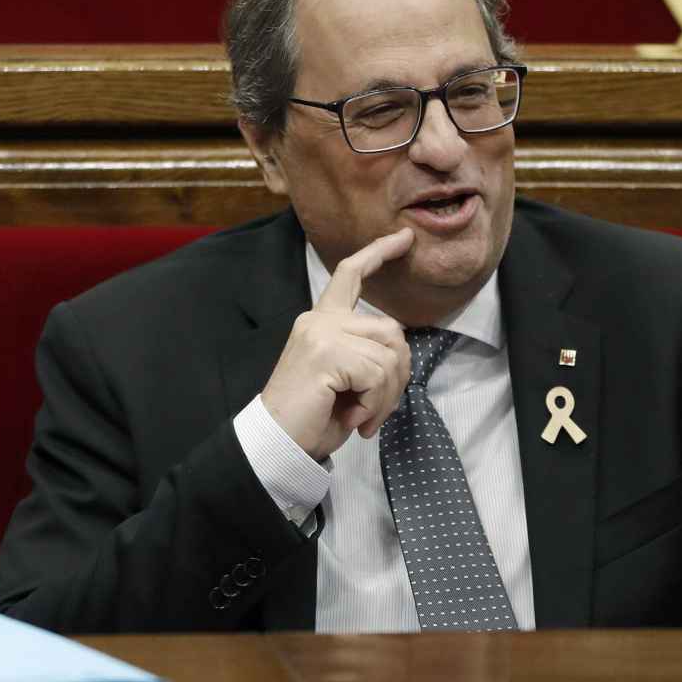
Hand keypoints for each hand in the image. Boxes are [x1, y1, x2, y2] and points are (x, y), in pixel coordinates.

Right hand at [259, 229, 413, 460]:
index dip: (379, 253)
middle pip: (391, 331)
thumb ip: (367, 354)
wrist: (277, 442)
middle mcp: (318, 320)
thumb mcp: (345, 379)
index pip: (349, 275)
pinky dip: (375, 404)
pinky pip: (377, 374)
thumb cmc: (312, 417)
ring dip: (387, 395)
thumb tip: (400, 354)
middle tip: (377, 410)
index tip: (404, 238)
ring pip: (390, 355)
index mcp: (320, 321)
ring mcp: (321, 334)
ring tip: (365, 418)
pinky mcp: (327, 354)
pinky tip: (355, 419)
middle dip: (398, 375)